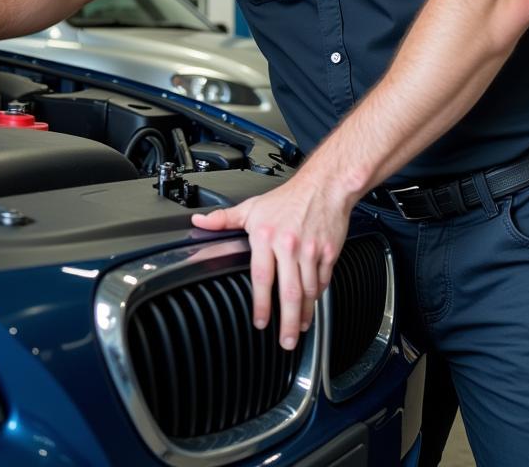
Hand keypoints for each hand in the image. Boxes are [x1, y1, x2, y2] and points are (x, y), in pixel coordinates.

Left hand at [191, 176, 350, 350]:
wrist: (323, 186)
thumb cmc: (287, 198)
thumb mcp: (252, 207)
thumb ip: (224, 219)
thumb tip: (199, 222)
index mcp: (267, 236)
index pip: (261, 277)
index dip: (260, 304)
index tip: (260, 322)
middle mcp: (289, 246)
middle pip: (289, 292)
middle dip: (287, 321)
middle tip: (285, 341)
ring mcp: (311, 251)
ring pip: (308, 291)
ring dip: (304, 313)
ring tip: (298, 327)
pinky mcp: (329, 253)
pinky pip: (323, 281)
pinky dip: (317, 295)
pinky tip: (312, 304)